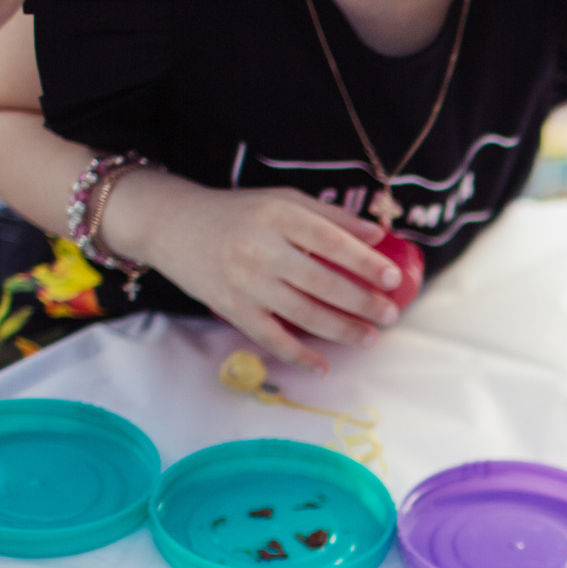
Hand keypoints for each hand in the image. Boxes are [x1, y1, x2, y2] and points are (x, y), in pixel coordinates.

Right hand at [105, 176, 404, 371]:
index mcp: (277, 216)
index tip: (393, 277)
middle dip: (361, 302)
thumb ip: (330, 217)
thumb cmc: (238, 213)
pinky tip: (324, 366)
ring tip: (370, 337)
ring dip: (341, 330)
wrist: (173, 226)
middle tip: (390, 314)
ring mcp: (245, 283)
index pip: (330, 240)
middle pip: (321, 281)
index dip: (364, 261)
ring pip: (302, 313)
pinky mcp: (232, 309)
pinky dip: (299, 355)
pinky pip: (271, 338)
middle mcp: (260, 249)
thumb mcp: (282, 201)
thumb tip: (378, 236)